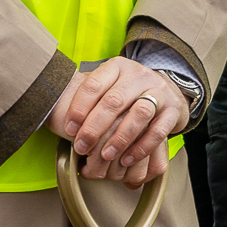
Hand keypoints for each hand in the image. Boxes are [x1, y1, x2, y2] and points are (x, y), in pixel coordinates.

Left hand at [48, 57, 187, 189]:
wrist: (167, 90)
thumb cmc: (127, 94)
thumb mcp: (108, 87)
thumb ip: (88, 99)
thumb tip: (54, 118)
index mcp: (117, 67)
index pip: (94, 84)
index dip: (79, 107)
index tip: (69, 128)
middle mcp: (138, 75)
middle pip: (114, 100)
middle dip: (95, 127)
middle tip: (81, 147)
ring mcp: (158, 91)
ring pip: (138, 113)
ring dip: (119, 137)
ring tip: (105, 156)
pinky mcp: (173, 110)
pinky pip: (158, 129)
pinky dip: (141, 147)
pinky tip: (127, 159)